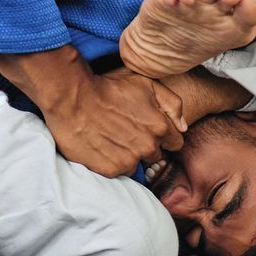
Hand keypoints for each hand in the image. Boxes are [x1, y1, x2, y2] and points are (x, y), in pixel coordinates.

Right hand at [43, 68, 186, 177]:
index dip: (162, 136)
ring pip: (136, 164)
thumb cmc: (108, 87)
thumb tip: (183, 126)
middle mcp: (148, 147)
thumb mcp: (146, 84)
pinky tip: (101, 146)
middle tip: (126, 132)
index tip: (147, 129)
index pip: (175, 143)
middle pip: (156, 155)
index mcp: (160, 127)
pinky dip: (111, 161)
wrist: (72, 98)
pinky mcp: (110, 170)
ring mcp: (129, 160)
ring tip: (111, 138)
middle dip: (145, 146)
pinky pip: (117, 171)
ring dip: (128, 155)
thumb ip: (172, 104)